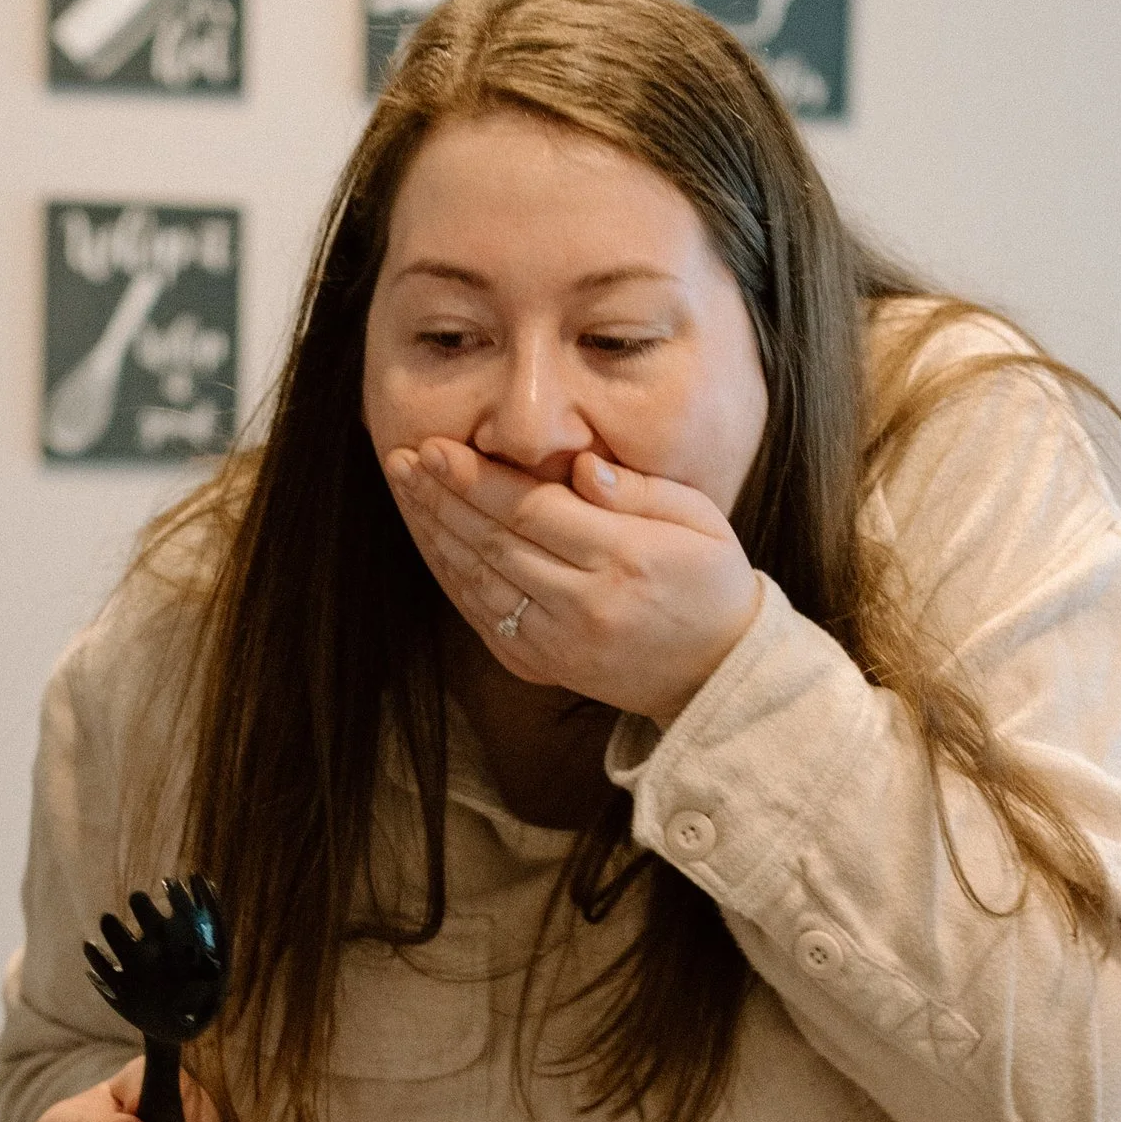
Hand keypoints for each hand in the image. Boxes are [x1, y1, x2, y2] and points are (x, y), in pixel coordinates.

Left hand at [385, 440, 760, 726]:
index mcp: (626, 559)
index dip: (478, 479)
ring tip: (407, 491)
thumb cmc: (711, 582)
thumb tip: (579, 465)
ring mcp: (560, 641)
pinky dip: (454, 579)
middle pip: (495, 543)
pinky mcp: (545, 665)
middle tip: (403, 460)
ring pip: (480, 581)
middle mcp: (585, 604)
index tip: (437, 448)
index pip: (533, 511)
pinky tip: (434, 542)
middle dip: (442, 498)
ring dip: (437, 534)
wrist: (716, 673)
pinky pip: (485, 617)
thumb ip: (639, 490)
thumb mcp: (700, 521)